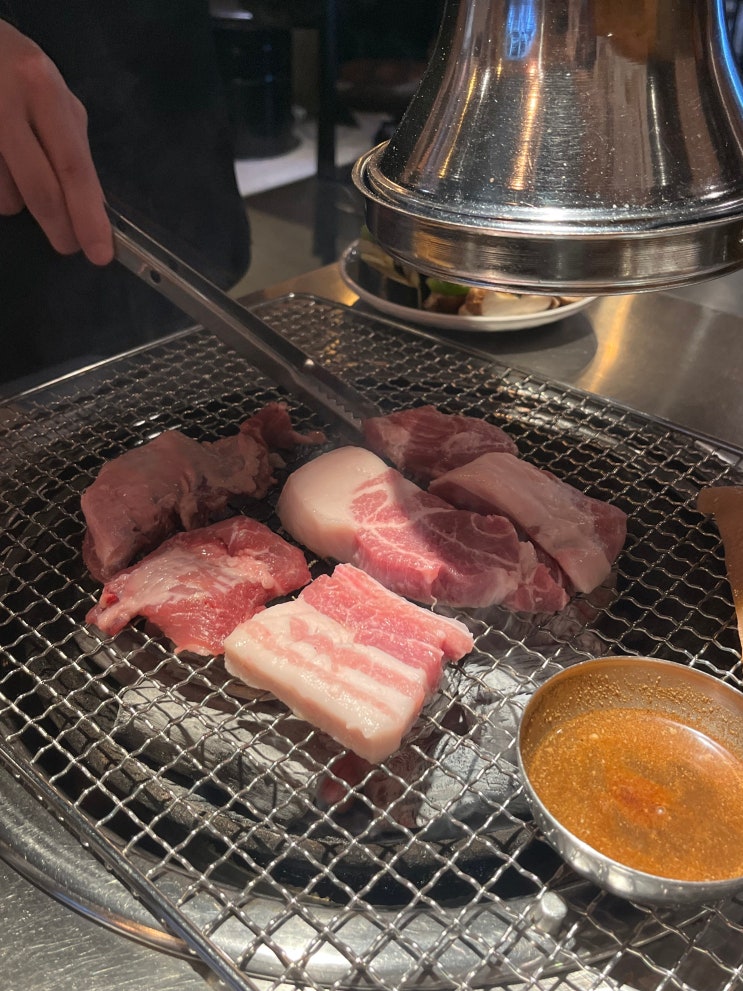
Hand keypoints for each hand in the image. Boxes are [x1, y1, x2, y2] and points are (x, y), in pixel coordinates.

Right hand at [0, 19, 112, 264]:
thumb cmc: (10, 68)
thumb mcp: (49, 92)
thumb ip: (70, 144)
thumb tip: (93, 206)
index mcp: (42, 89)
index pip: (73, 165)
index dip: (88, 215)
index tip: (100, 253)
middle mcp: (6, 102)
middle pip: (41, 190)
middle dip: (61, 227)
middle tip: (68, 245)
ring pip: (6, 197)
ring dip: (17, 200)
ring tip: (13, 166)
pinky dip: (0, 188)